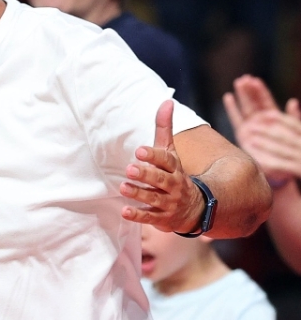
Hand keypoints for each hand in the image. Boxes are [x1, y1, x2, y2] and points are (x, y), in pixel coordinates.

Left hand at [121, 100, 203, 232]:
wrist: (195, 209)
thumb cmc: (175, 175)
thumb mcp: (171, 153)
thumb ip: (165, 129)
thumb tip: (166, 101)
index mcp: (174, 168)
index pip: (166, 160)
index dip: (154, 155)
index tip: (140, 151)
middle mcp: (173, 185)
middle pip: (160, 179)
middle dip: (146, 174)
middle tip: (130, 168)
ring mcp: (168, 203)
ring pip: (153, 198)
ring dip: (139, 193)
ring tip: (124, 187)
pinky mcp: (162, 218)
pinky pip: (149, 217)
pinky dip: (138, 215)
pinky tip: (125, 211)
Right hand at [224, 75, 300, 180]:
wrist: (280, 169)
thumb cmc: (289, 152)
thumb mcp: (295, 132)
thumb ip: (293, 117)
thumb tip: (293, 101)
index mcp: (273, 118)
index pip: (265, 101)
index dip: (260, 90)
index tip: (255, 80)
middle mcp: (260, 120)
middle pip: (253, 101)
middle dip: (249, 90)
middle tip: (245, 79)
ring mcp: (251, 126)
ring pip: (244, 107)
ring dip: (241, 95)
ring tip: (238, 83)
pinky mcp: (242, 134)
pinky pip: (236, 119)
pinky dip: (232, 108)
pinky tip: (228, 96)